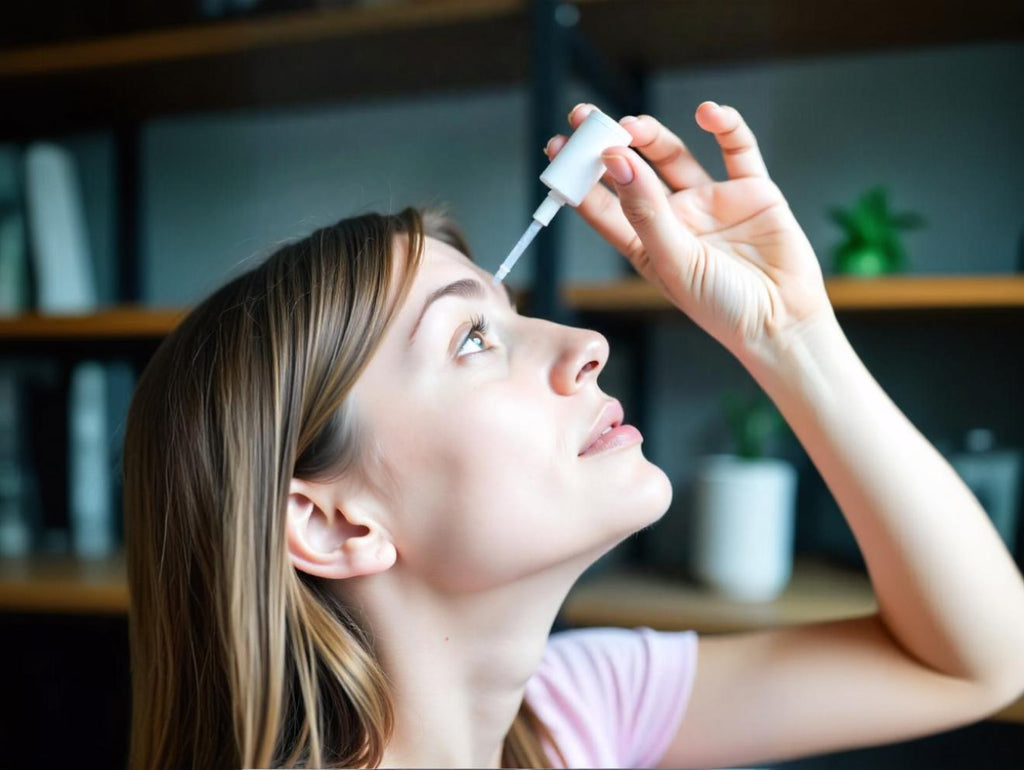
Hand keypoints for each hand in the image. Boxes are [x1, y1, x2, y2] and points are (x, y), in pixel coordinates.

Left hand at [546, 102, 833, 362]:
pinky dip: (725, 126)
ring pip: (674, 155)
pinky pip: (736, 149)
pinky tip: (707, 113)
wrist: (784, 322)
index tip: (556, 147)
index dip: (578, 177)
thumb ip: (645, 211)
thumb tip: (616, 161)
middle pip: (633, 170)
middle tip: (584, 117)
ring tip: (633, 124)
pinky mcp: (751, 191)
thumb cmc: (723, 308)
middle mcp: (673, 218)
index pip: (603, 205)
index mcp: (645, 244)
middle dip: (608, 143)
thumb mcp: (674, 262)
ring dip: (652, 135)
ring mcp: (711, 202)